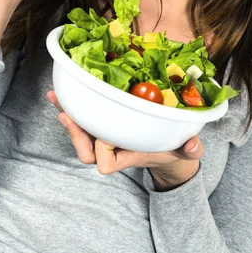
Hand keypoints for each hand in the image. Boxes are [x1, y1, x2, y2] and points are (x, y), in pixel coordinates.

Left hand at [47, 90, 202, 190]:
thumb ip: (190, 150)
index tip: (107, 137)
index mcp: (126, 157)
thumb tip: (195, 146)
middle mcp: (110, 150)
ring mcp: (101, 137)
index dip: (102, 150)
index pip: (105, 162)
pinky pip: (80, 117)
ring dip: (67, 114)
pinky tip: (59, 90)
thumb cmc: (171, 148)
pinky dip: (69, 104)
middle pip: (84, 149)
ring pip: (78, 132)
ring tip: (56, 96)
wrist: (162, 150)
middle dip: (75, 133)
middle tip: (67, 115)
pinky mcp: (98, 124)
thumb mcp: (182, 149)